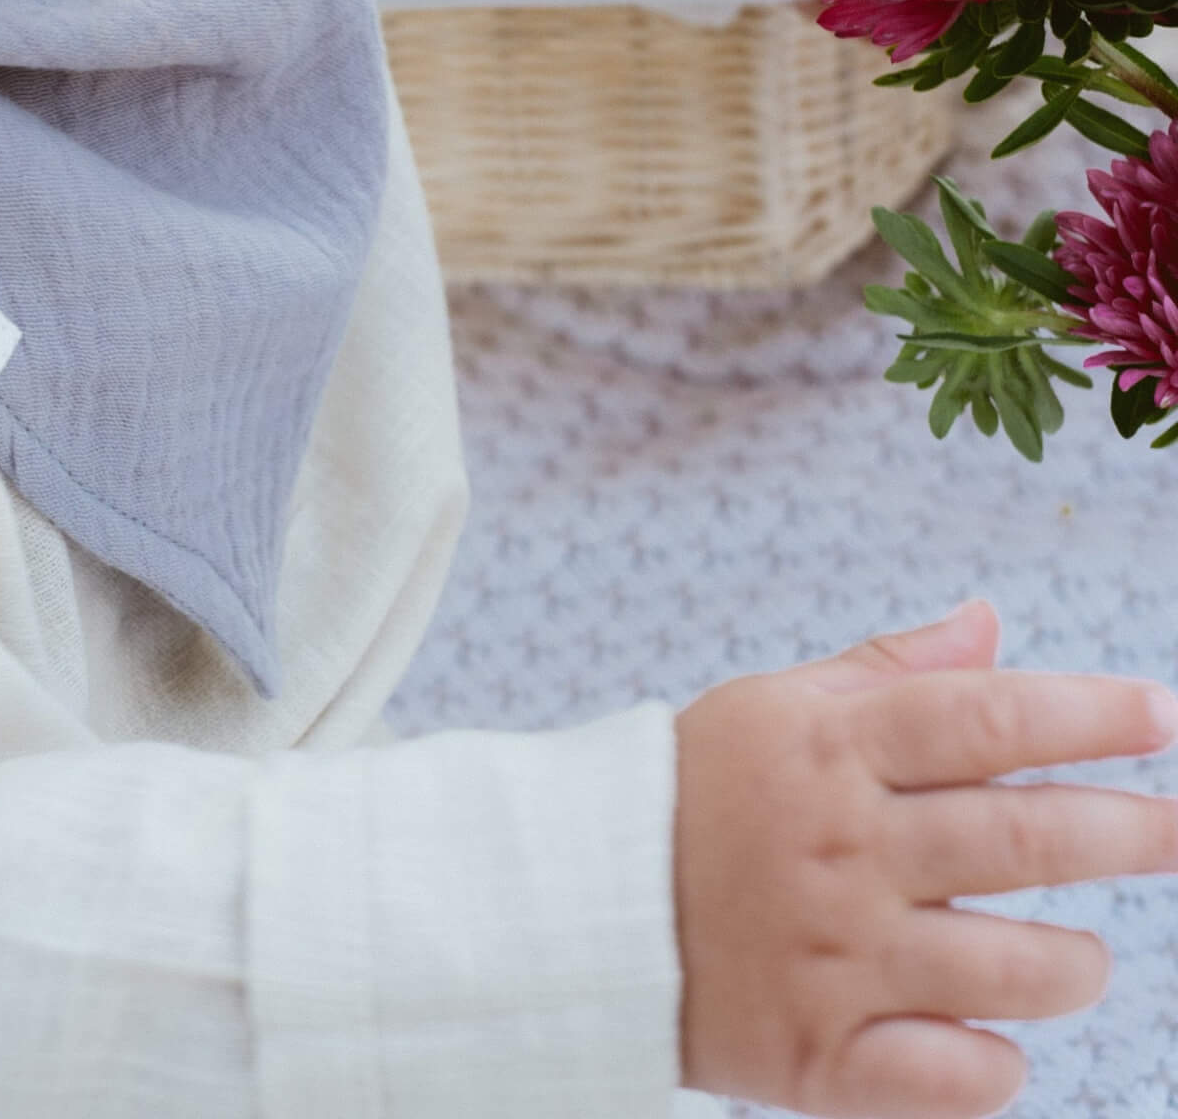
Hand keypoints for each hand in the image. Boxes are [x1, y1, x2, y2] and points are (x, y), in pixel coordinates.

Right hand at [677, 600, 1177, 1116]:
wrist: (576, 901)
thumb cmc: (693, 791)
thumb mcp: (773, 704)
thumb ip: (888, 670)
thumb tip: (990, 622)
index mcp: (826, 751)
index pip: (983, 718)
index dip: (1087, 712)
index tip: (1158, 713)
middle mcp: (842, 850)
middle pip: (1023, 837)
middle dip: (1128, 830)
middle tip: (1177, 829)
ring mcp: (836, 958)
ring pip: (1014, 970)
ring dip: (1073, 964)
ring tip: (1080, 954)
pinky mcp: (822, 1057)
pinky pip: (955, 1080)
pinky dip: (994, 1065)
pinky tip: (989, 1040)